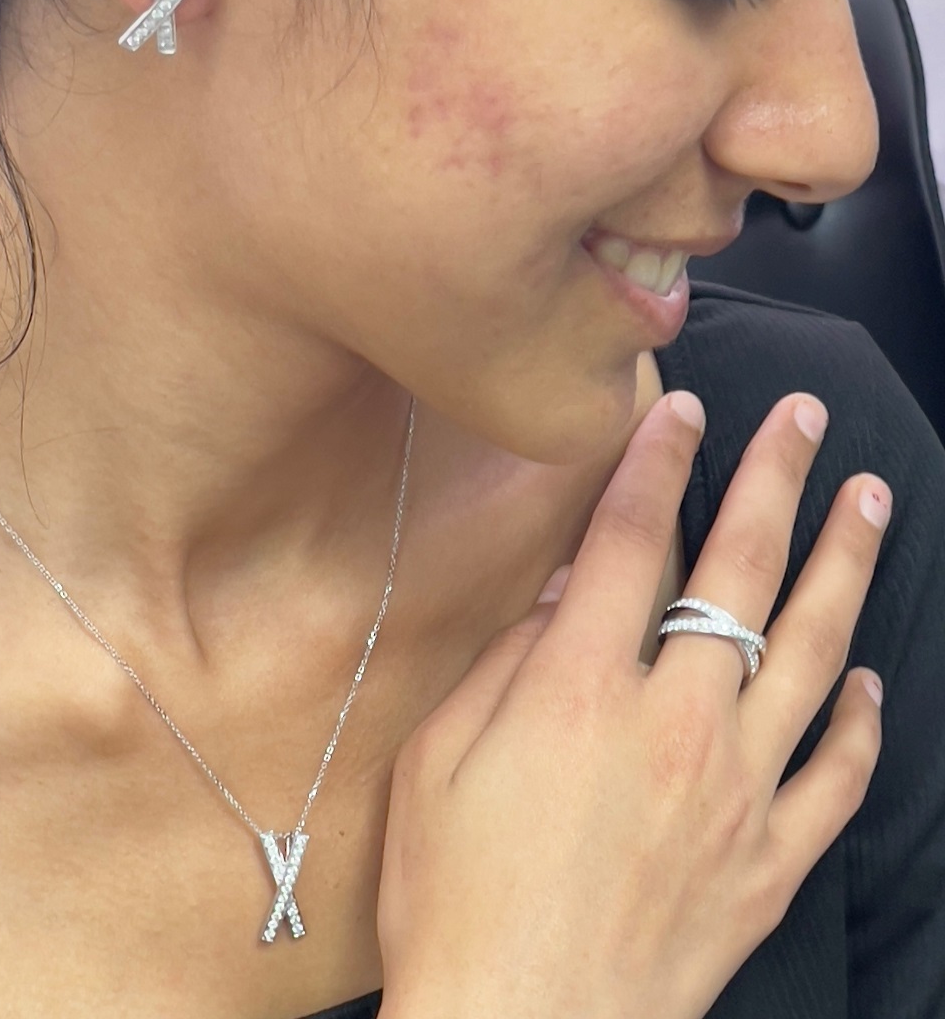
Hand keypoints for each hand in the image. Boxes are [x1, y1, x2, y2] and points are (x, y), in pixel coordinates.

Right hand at [376, 392, 887, 1018]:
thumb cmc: (452, 897)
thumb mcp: (436, 761)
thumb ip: (507, 663)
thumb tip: (569, 593)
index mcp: (580, 692)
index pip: (633, 541)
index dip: (656, 463)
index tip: (678, 409)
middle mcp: (676, 725)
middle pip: (740, 574)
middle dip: (775, 481)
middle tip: (805, 419)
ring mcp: (738, 794)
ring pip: (815, 655)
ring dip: (844, 566)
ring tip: (870, 499)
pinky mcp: (769, 863)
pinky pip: (837, 778)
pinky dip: (862, 724)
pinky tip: (871, 682)